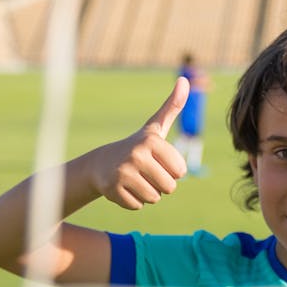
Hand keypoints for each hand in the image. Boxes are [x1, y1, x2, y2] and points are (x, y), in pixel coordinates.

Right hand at [91, 78, 189, 208]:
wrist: (101, 164)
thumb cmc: (137, 147)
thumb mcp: (155, 127)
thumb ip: (173, 106)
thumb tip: (184, 80)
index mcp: (152, 141)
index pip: (181, 171)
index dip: (171, 170)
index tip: (156, 161)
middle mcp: (137, 155)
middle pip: (170, 187)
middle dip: (161, 185)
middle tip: (145, 173)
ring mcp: (123, 172)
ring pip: (154, 198)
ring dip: (148, 194)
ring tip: (136, 180)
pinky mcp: (112, 190)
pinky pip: (138, 206)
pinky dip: (133, 201)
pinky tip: (124, 188)